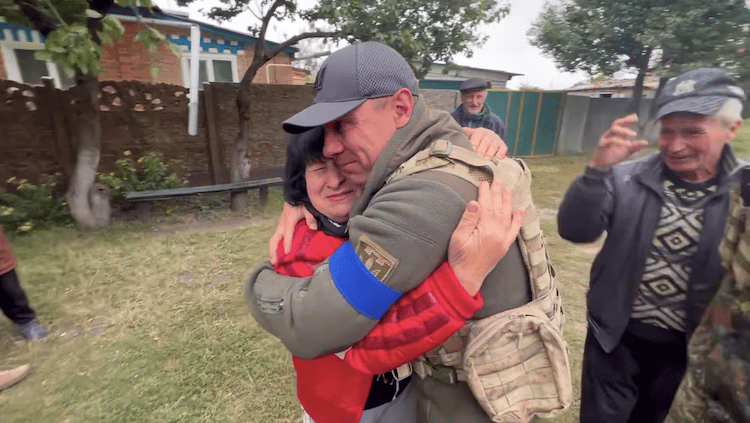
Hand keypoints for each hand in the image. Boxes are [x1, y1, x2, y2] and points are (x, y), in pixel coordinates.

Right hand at [268, 202, 316, 263]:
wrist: (295, 194)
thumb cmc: (302, 202)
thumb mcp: (308, 208)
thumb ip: (311, 218)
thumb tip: (314, 229)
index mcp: (289, 220)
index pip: (287, 234)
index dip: (287, 244)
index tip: (287, 254)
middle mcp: (282, 223)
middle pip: (274, 239)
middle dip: (273, 251)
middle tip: (274, 262)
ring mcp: (280, 224)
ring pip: (274, 239)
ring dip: (273, 250)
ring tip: (274, 261)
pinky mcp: (281, 225)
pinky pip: (277, 237)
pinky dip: (276, 245)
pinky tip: (279, 252)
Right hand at [448, 180, 524, 294]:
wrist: (467, 278)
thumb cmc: (459, 257)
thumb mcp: (458, 237)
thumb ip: (468, 219)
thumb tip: (475, 202)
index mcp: (487, 229)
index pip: (486, 206)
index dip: (485, 193)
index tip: (484, 182)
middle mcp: (498, 233)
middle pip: (498, 208)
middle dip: (498, 193)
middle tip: (498, 180)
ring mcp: (503, 239)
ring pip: (507, 216)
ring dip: (507, 201)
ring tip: (507, 189)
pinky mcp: (504, 246)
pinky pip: (514, 230)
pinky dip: (518, 220)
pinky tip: (519, 210)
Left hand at [463, 127, 506, 159]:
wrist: (492, 137)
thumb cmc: (480, 138)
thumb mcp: (474, 134)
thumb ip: (467, 133)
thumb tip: (461, 130)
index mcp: (481, 132)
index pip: (478, 136)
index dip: (475, 142)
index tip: (473, 148)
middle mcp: (490, 135)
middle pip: (486, 141)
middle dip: (482, 149)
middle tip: (479, 155)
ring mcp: (497, 141)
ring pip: (494, 146)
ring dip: (490, 153)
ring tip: (486, 159)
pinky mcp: (503, 146)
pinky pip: (503, 149)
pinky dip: (500, 153)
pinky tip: (497, 158)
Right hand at [589, 114, 647, 169]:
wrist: (603, 165)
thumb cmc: (614, 156)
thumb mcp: (627, 150)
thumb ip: (635, 146)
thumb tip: (646, 142)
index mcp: (616, 134)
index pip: (622, 123)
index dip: (628, 119)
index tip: (635, 116)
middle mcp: (610, 134)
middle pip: (616, 123)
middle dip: (626, 120)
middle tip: (635, 120)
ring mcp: (605, 138)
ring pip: (613, 129)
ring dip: (624, 130)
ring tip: (634, 134)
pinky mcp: (602, 144)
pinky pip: (611, 140)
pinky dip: (620, 141)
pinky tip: (627, 144)